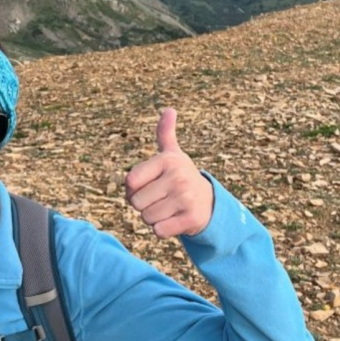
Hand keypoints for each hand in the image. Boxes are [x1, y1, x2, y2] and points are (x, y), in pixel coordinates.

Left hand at [124, 108, 213, 237]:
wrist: (209, 203)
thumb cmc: (181, 177)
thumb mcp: (173, 155)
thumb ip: (165, 133)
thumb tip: (169, 109)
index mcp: (167, 160)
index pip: (130, 181)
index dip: (133, 189)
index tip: (149, 185)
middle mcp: (178, 176)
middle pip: (136, 203)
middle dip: (143, 205)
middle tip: (160, 199)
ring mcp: (185, 198)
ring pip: (146, 218)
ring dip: (153, 218)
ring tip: (168, 209)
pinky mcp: (191, 219)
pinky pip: (159, 231)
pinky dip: (162, 230)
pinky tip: (174, 220)